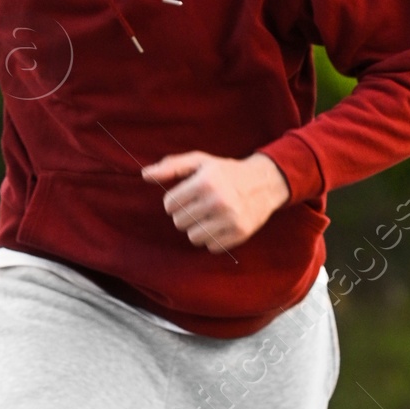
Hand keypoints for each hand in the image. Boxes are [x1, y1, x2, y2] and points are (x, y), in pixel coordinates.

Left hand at [141, 151, 289, 251]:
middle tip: (198, 206)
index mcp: (206, 181)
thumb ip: (171, 166)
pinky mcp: (240, 233)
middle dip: (185, 215)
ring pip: (193, 237)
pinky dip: (212, 239)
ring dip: (196, 229)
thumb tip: (144, 175)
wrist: (264, 183)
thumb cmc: (225, 172)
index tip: (186, 197)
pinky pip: (211, 246)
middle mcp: (218, 200)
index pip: (169, 204)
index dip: (174, 201)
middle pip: (179, 222)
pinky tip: (220, 225)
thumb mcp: (200, 162)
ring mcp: (230, 218)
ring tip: (208, 217)